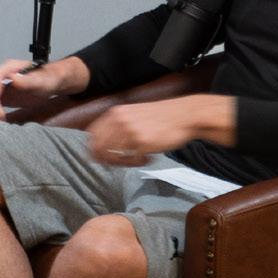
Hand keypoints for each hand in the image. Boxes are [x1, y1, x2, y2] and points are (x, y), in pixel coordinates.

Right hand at [0, 58, 71, 120]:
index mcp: (9, 68)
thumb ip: (27, 80)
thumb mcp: (40, 80)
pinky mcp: (2, 98)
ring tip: (1, 119)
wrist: (51, 82)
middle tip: (0, 115)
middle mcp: (1, 77)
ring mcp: (0, 88)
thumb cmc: (48, 78)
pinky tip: (2, 119)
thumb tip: (12, 78)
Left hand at [85, 100, 199, 166]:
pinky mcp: (143, 142)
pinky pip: (132, 160)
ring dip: (124, 163)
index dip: (93, 148)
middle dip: (106, 160)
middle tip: (118, 163)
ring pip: (113, 156)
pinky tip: (148, 158)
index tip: (98, 157)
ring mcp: (130, 131)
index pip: (92, 135)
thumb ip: (118, 125)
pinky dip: (138, 163)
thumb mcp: (133, 114)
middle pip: (99, 148)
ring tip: (137, 160)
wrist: (185, 115)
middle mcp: (119, 121)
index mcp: (115, 113)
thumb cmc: (161, 117)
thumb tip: (102, 143)